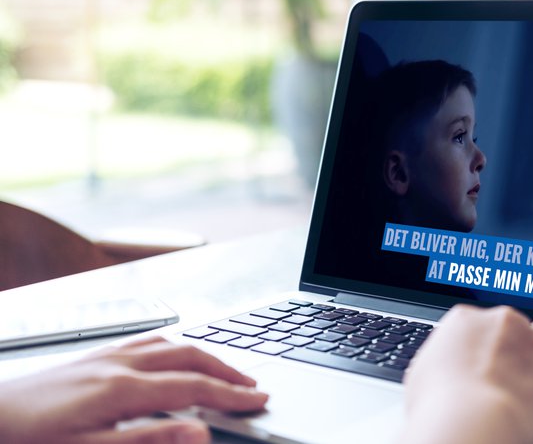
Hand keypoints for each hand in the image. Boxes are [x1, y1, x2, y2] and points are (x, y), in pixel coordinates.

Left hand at [0, 336, 267, 443]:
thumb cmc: (28, 440)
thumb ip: (148, 440)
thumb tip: (199, 433)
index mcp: (121, 388)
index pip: (194, 388)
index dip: (231, 396)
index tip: (260, 402)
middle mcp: (118, 363)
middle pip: (190, 356)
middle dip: (228, 371)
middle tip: (254, 388)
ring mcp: (106, 355)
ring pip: (172, 344)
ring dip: (206, 356)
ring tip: (226, 373)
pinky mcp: (94, 357)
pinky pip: (148, 342)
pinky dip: (177, 346)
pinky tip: (177, 355)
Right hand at [402, 305, 532, 443]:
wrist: (469, 423)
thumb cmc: (437, 407)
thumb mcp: (421, 377)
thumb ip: (439, 365)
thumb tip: (441, 374)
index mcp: (465, 320)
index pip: (476, 321)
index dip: (479, 343)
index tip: (477, 361)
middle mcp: (503, 324)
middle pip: (515, 322)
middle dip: (514, 341)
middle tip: (506, 368)